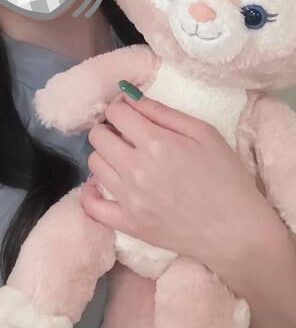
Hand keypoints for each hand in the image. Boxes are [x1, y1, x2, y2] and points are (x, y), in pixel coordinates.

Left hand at [81, 91, 273, 266]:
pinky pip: (91, 206)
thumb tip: (130, 96)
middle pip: (98, 136)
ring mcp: (129, 198)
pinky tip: (101, 186)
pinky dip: (91, 193)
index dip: (120, 108)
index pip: (115, 113)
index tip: (129, 114)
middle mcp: (136, 168)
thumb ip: (163, 112)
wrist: (237, 231)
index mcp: (156, 142)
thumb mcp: (204, 133)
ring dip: (104, 155)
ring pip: (93, 164)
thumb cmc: (227, 177)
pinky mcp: (128, 224)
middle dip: (109, 129)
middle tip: (126, 135)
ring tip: (122, 159)